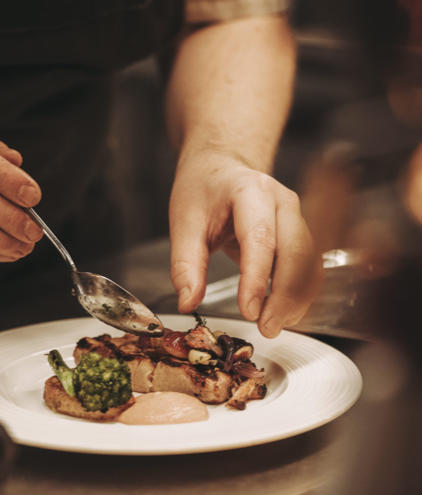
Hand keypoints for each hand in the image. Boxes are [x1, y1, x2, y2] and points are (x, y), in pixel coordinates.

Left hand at [169, 152, 323, 338]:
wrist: (222, 167)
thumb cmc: (204, 189)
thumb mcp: (183, 222)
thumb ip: (185, 264)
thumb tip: (189, 303)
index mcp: (249, 191)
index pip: (260, 238)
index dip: (257, 278)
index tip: (249, 310)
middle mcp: (282, 201)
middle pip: (296, 252)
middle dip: (285, 296)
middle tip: (266, 327)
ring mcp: (297, 216)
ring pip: (310, 263)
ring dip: (297, 299)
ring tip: (273, 324)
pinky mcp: (301, 233)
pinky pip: (310, 266)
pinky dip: (301, 293)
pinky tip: (284, 311)